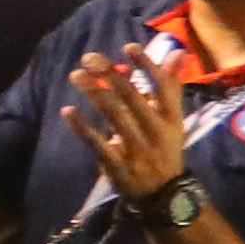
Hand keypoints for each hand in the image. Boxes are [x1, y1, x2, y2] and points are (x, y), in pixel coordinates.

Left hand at [66, 43, 194, 203]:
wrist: (163, 197)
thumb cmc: (165, 150)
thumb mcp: (173, 121)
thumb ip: (171, 87)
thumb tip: (177, 52)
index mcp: (171, 120)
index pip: (162, 88)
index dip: (146, 67)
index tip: (128, 46)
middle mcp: (155, 132)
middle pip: (132, 99)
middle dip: (110, 76)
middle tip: (89, 57)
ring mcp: (136, 150)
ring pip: (114, 117)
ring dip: (94, 94)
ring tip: (75, 75)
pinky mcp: (117, 166)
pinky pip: (98, 144)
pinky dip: (82, 127)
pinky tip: (67, 110)